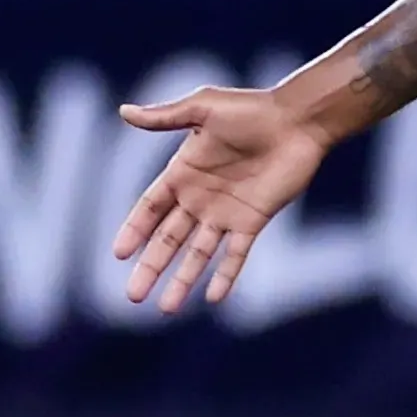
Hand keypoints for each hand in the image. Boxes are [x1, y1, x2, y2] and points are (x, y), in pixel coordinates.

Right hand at [112, 82, 335, 313]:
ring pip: (198, 254)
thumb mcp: (203, 108)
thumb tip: (124, 112)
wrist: (298, 120)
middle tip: (132, 296)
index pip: (150, 208)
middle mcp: (200, 198)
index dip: (134, 230)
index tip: (118, 254)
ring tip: (165, 309)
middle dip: (150, 267)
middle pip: (168, 239)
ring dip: (182, 280)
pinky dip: (225, 276)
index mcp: (183, 172)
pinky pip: (236, 255)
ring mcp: (226, 213)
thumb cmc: (251, 108)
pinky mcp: (253, 220)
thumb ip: (165, 117)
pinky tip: (213, 299)